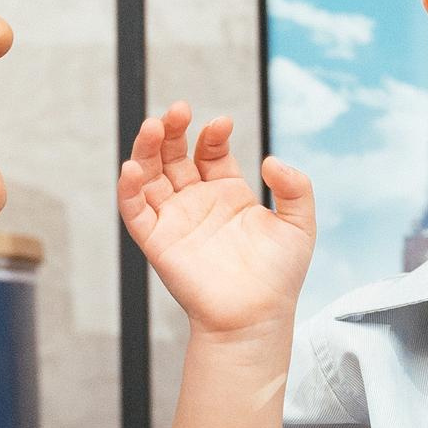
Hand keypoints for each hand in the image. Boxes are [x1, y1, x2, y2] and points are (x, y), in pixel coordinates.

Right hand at [117, 103, 314, 339]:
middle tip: (178, 110)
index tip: (222, 124)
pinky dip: (128, 187)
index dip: (212, 134)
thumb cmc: (279, 278)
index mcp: (228, 194)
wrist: (256, 317)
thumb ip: (295, 188)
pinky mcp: (156, 241)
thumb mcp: (299, 225)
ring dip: (147, 147)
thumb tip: (271, 160)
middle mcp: (197, 202)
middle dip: (174, 129)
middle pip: (175, 154)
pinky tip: (134, 166)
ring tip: (154, 125)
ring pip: (150, 174)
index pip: (210, 151)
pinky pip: (134, 210)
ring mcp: (175, 219)